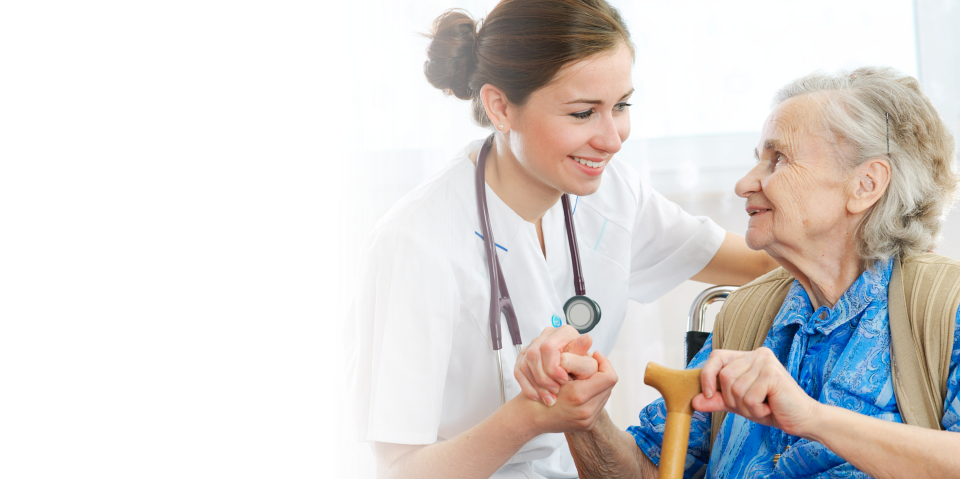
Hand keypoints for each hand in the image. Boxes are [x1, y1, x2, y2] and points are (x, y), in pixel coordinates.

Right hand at [514, 326, 591, 404]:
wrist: (573, 373)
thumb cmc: (582, 367)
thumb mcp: (585, 361)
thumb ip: (582, 353)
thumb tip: (587, 339)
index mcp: (564, 332)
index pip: (548, 347)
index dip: (553, 367)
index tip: (564, 381)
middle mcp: (547, 335)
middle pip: (534, 355)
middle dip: (543, 378)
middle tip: (555, 391)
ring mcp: (534, 344)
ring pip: (525, 364)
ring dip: (536, 385)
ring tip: (548, 398)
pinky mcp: (525, 355)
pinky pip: (518, 370)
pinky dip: (527, 386)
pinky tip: (538, 396)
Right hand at [531, 350, 617, 433]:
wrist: (529, 418)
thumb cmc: (537, 392)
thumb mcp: (553, 369)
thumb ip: (573, 354)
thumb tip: (588, 338)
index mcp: (578, 396)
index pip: (609, 377)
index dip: (604, 363)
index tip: (595, 355)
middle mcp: (585, 411)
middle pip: (609, 386)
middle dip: (601, 373)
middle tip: (590, 365)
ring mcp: (587, 420)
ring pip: (605, 395)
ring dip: (597, 384)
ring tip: (584, 377)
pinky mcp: (586, 425)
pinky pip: (598, 404)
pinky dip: (592, 394)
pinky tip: (581, 388)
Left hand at [691, 347, 818, 435]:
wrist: (801, 420)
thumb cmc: (771, 409)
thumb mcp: (739, 403)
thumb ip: (717, 400)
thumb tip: (694, 401)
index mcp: (747, 356)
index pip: (716, 357)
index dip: (707, 376)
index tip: (709, 395)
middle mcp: (757, 354)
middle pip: (724, 377)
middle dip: (733, 399)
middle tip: (753, 405)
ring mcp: (765, 362)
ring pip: (735, 388)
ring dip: (746, 406)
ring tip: (763, 406)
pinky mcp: (772, 374)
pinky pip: (749, 396)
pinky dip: (756, 409)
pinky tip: (770, 407)